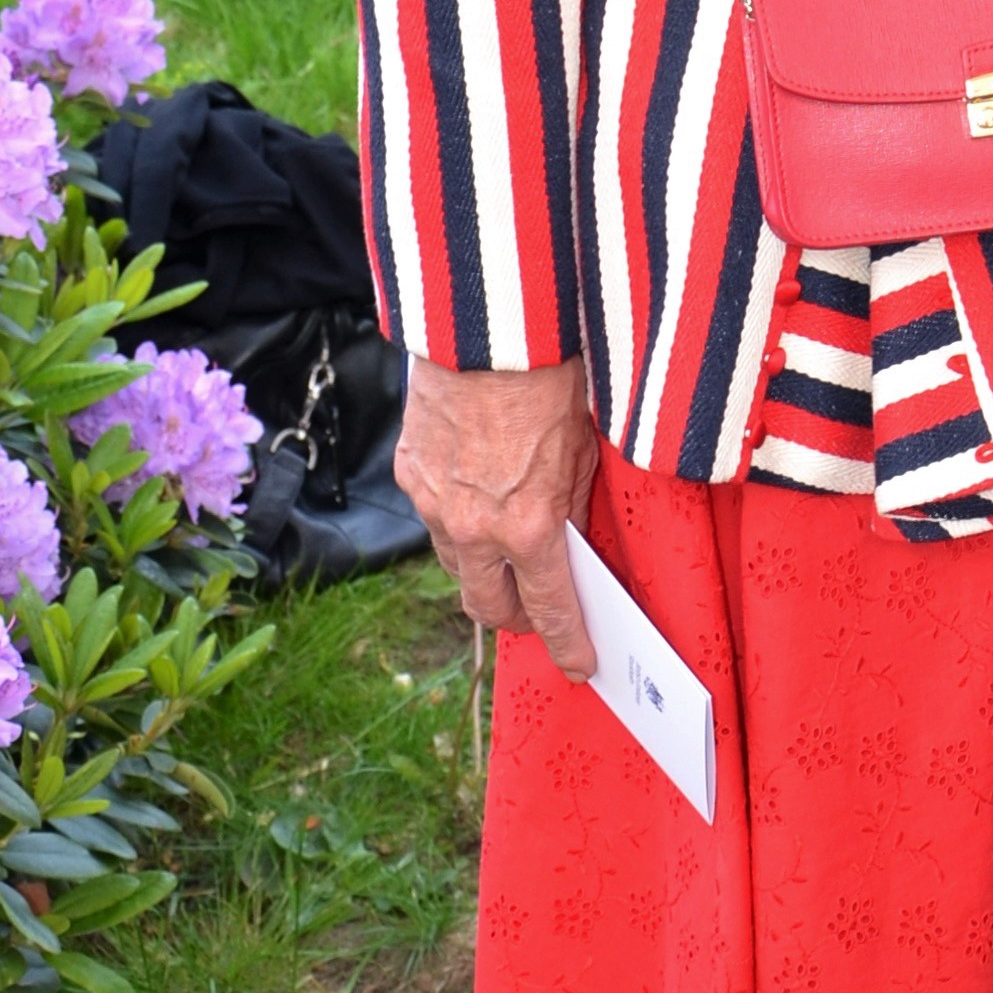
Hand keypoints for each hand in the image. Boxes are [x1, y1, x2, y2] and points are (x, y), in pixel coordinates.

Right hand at [396, 354, 602, 676]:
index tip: (581, 664)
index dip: (568, 643)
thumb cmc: (548, 379)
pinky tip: (477, 502)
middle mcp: (474, 527)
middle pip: (488, 607)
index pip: (550, 609)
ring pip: (457, 565)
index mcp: (529, 527)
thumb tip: (571, 540)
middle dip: (515, 619)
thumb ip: (573, 505)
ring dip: (483, 571)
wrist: (486, 328)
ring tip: (508, 558)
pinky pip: (433, 518)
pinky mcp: (409, 471)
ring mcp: (433, 503)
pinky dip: (457, 522)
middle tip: (537, 614)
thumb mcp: (583, 450)